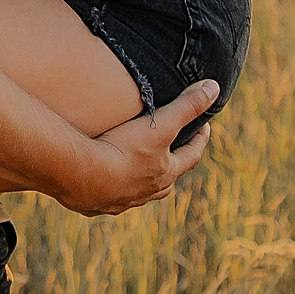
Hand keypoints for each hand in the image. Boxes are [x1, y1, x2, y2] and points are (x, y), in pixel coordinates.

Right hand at [56, 80, 218, 215]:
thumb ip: (187, 106)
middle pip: (166, 183)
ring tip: (135, 174)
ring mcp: (120, 201)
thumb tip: (214, 88)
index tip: (204, 127)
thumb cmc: (122, 150)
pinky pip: (105, 201)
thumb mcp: (160, 125)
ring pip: (137, 195)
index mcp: (165, 173)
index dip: (199, 140)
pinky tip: (99, 187)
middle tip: (171, 156)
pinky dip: (107, 193)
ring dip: (140, 185)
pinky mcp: (95, 206)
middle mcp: (146, 192)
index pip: (191, 156)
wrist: (81, 175)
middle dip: (170, 169)